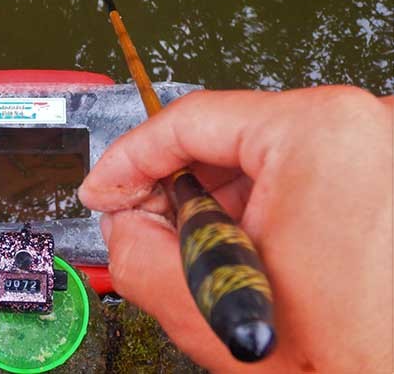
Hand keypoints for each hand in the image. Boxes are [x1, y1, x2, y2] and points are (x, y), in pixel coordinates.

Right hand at [79, 86, 392, 372]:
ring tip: (195, 244)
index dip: (131, 157)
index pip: (191, 120)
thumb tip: (122, 220)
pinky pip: (294, 172)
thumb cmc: (348, 360)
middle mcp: (361, 127)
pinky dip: (254, 203)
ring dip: (212, 196)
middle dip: (171, 182)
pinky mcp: (381, 176)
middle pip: (225, 135)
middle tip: (136, 217)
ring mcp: (378, 150)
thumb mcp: (208, 304)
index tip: (105, 186)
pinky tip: (241, 242)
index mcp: (320, 135)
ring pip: (258, 155)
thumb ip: (135, 251)